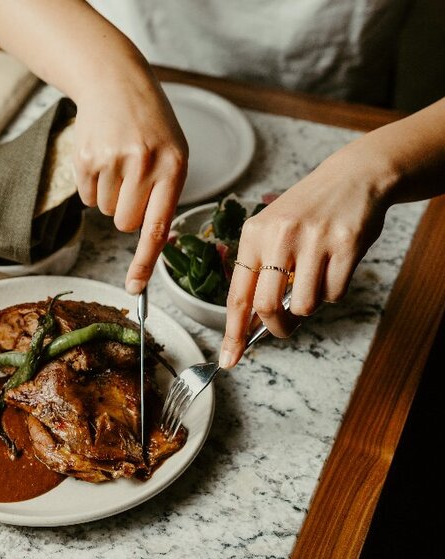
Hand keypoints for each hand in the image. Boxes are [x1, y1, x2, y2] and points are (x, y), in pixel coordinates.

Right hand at [72, 69, 187, 294]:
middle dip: (124, 213)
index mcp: (174, 166)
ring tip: (117, 162)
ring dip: (108, 196)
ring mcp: (113, 161)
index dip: (144, 262)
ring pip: (104, 211)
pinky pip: (86, 197)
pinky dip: (92, 185)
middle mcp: (144, 164)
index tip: (134, 289)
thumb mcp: (173, 152)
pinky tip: (101, 158)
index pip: (157, 227)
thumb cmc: (149, 125)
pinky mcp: (86, 158)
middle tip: (131, 183)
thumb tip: (151, 242)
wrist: (115, 82)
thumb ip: (165, 194)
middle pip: (125, 223)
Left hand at [218, 149, 390, 368]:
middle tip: (284, 327)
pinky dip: (333, 291)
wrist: (352, 177)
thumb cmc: (307, 211)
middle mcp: (279, 236)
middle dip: (276, 327)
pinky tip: (334, 267)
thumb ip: (259, 270)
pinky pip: (334, 293)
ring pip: (304, 304)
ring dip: (310, 304)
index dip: (233, 332)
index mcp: (253, 234)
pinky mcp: (346, 245)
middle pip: (267, 306)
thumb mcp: (271, 230)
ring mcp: (314, 240)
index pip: (237, 294)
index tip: (229, 358)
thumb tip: (251, 321)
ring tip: (314, 279)